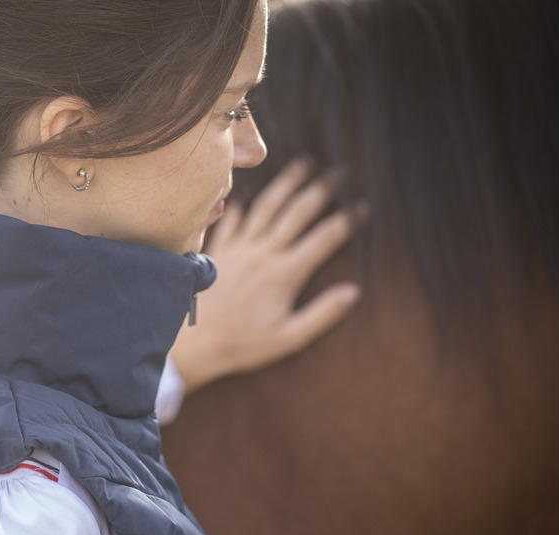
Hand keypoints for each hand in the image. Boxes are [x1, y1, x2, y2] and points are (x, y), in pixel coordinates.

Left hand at [170, 158, 361, 393]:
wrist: (195, 343)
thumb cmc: (244, 344)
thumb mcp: (289, 337)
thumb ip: (323, 313)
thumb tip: (353, 292)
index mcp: (285, 273)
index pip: (324, 238)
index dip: (346, 221)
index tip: (363, 207)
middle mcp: (263, 254)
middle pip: (297, 212)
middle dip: (320, 190)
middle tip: (339, 173)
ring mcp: (238, 249)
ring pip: (265, 206)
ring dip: (285, 184)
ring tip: (301, 165)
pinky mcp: (218, 252)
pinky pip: (231, 221)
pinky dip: (240, 206)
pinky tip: (245, 197)